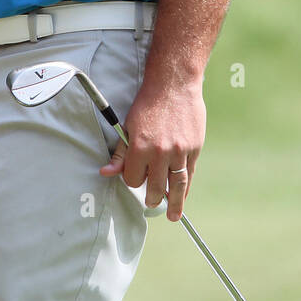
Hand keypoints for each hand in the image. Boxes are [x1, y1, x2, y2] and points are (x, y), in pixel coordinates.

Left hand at [99, 80, 204, 221]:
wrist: (173, 85)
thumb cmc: (148, 104)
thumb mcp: (128, 127)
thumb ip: (120, 154)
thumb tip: (105, 173)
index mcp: (140, 147)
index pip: (133, 180)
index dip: (132, 181)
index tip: (135, 178)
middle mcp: (160, 152)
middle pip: (155, 188)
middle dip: (152, 198)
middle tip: (151, 202)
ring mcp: (180, 151)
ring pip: (176, 186)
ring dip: (174, 204)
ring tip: (172, 216)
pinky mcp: (194, 148)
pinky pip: (189, 174)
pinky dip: (186, 187)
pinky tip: (183, 195)